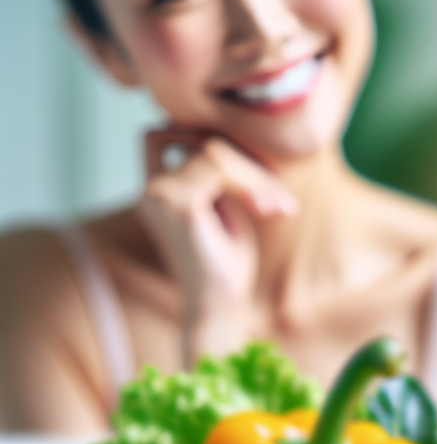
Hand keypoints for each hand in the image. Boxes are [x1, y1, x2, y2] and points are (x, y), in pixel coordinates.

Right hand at [136, 126, 298, 362]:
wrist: (218, 311)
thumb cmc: (226, 267)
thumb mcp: (225, 209)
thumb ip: (220, 175)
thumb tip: (234, 136)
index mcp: (155, 189)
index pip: (168, 132)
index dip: (213, 141)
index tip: (256, 178)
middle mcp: (150, 189)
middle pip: (201, 139)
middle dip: (249, 164)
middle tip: (280, 201)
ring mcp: (158, 196)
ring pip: (214, 151)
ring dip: (256, 176)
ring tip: (277, 208)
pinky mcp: (178, 206)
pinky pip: (218, 168)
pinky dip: (251, 184)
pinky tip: (268, 210)